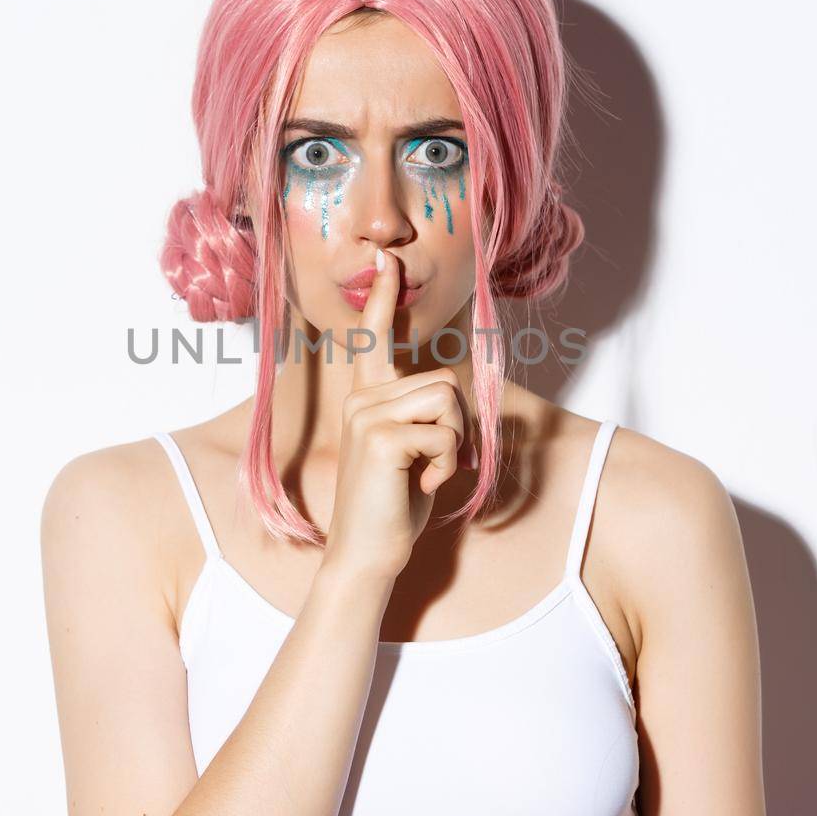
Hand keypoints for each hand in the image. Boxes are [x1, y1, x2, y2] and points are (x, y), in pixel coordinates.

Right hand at [321, 247, 472, 581]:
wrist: (365, 554)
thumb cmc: (393, 505)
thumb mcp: (411, 452)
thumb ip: (423, 417)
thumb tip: (452, 395)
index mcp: (365, 397)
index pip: (374, 339)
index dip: (383, 299)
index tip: (386, 261)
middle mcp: (360, 397)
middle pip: (443, 381)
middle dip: (457, 426)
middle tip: (436, 465)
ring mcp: (365, 414)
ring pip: (446, 401)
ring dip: (452, 444)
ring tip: (426, 474)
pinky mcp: (380, 436)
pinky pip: (443, 433)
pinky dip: (445, 464)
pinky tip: (420, 486)